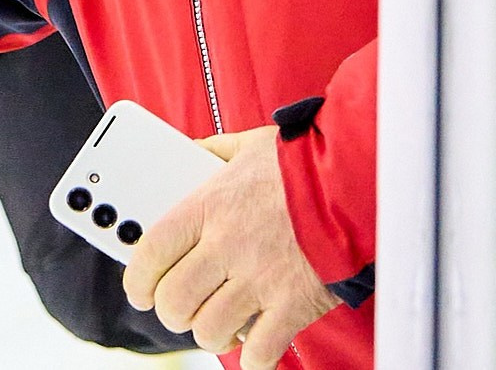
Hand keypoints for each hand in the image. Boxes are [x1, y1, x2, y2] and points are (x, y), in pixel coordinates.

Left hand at [123, 126, 335, 366]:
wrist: (358, 181)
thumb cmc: (303, 163)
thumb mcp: (246, 146)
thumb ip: (212, 153)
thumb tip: (188, 154)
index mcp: (208, 207)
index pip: (150, 253)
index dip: (137, 280)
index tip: (139, 290)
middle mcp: (227, 245)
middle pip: (174, 300)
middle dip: (171, 312)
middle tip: (180, 309)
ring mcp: (260, 279)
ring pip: (209, 330)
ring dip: (209, 334)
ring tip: (217, 324)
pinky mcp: (294, 305)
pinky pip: (260, 351)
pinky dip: (253, 359)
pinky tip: (253, 347)